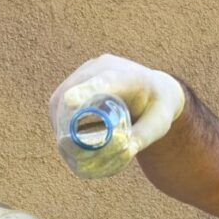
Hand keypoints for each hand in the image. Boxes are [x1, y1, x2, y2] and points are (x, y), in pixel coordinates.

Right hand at [50, 54, 185, 174]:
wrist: (154, 90)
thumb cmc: (158, 108)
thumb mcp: (159, 123)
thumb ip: (144, 136)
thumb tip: (124, 151)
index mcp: (129, 76)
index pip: (106, 81)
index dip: (86, 91)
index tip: (70, 100)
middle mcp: (104, 67)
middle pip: (74, 91)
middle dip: (66, 120)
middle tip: (67, 148)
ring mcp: (87, 72)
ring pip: (62, 97)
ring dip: (59, 123)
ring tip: (66, 148)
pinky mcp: (76, 81)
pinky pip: (59, 101)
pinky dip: (58, 120)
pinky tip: (63, 138)